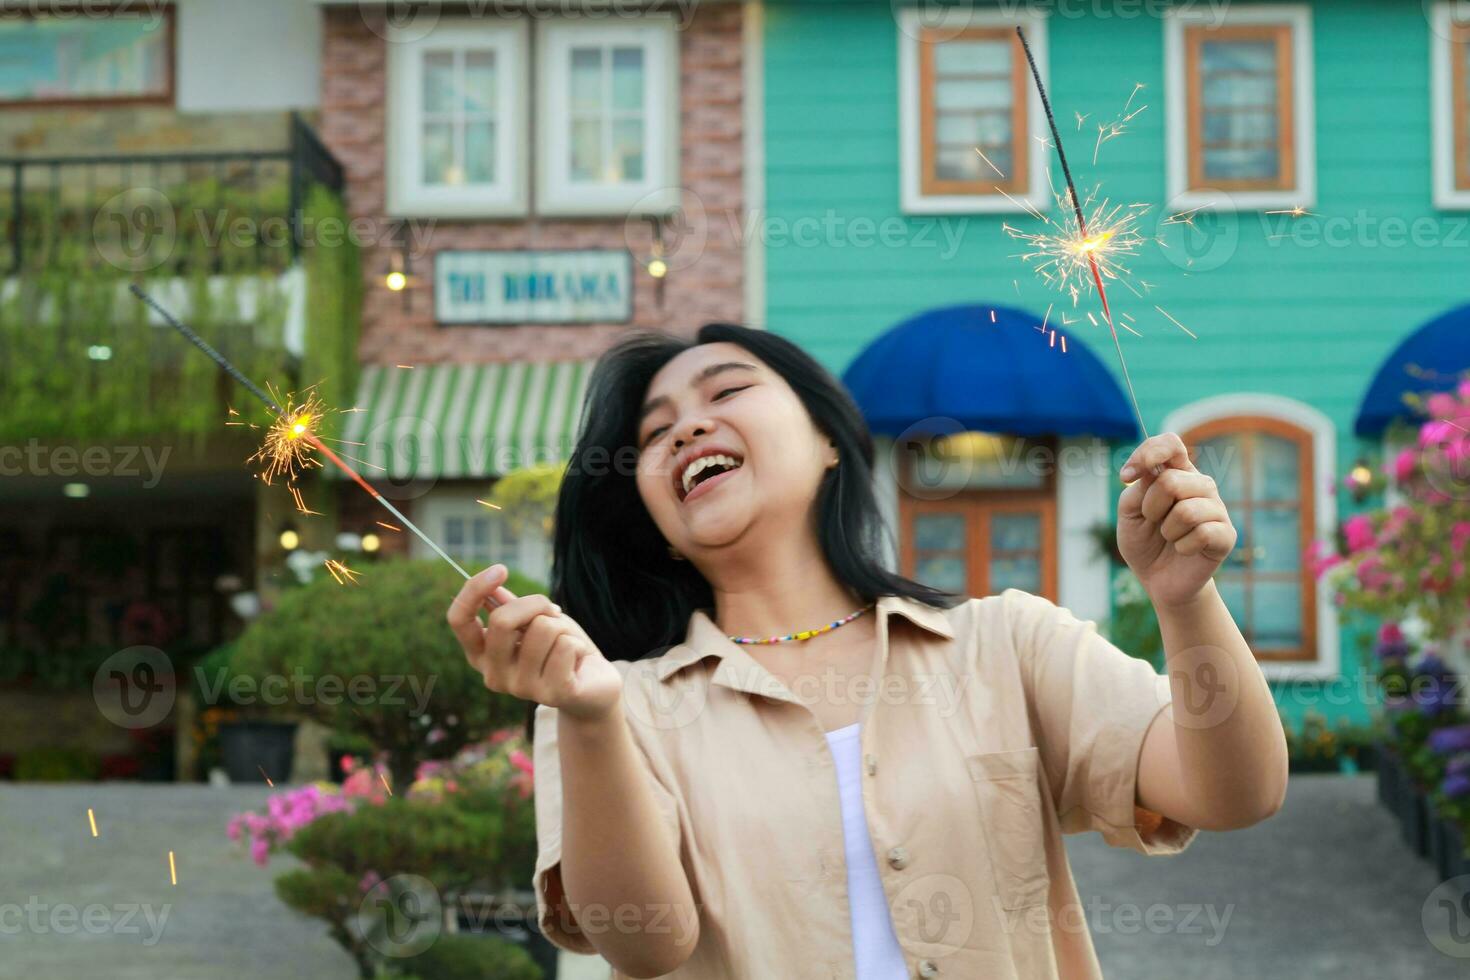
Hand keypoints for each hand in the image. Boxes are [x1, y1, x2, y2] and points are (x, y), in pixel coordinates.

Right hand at [446, 564, 622, 721]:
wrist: (593, 687)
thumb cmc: (559, 649)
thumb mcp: (533, 621)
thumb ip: (511, 607)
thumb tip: (493, 585)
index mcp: (480, 655)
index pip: (458, 619)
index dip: (474, 590)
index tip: (501, 569)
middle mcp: (493, 675)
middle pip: (502, 620)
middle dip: (535, 603)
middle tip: (553, 610)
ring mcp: (521, 688)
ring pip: (541, 629)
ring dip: (561, 628)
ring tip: (565, 645)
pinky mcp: (552, 694)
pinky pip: (565, 646)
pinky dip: (577, 644)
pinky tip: (577, 661)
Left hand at [1116, 432, 1237, 609]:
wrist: (1159, 580)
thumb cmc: (1145, 541)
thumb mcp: (1129, 514)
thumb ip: (1137, 490)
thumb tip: (1153, 476)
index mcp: (1176, 473)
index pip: (1171, 444)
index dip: (1148, 454)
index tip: (1126, 477)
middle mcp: (1200, 485)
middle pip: (1171, 481)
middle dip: (1150, 507)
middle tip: (1153, 521)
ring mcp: (1216, 509)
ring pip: (1186, 510)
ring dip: (1167, 530)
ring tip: (1170, 537)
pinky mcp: (1226, 535)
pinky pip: (1202, 533)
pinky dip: (1182, 547)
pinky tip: (1183, 550)